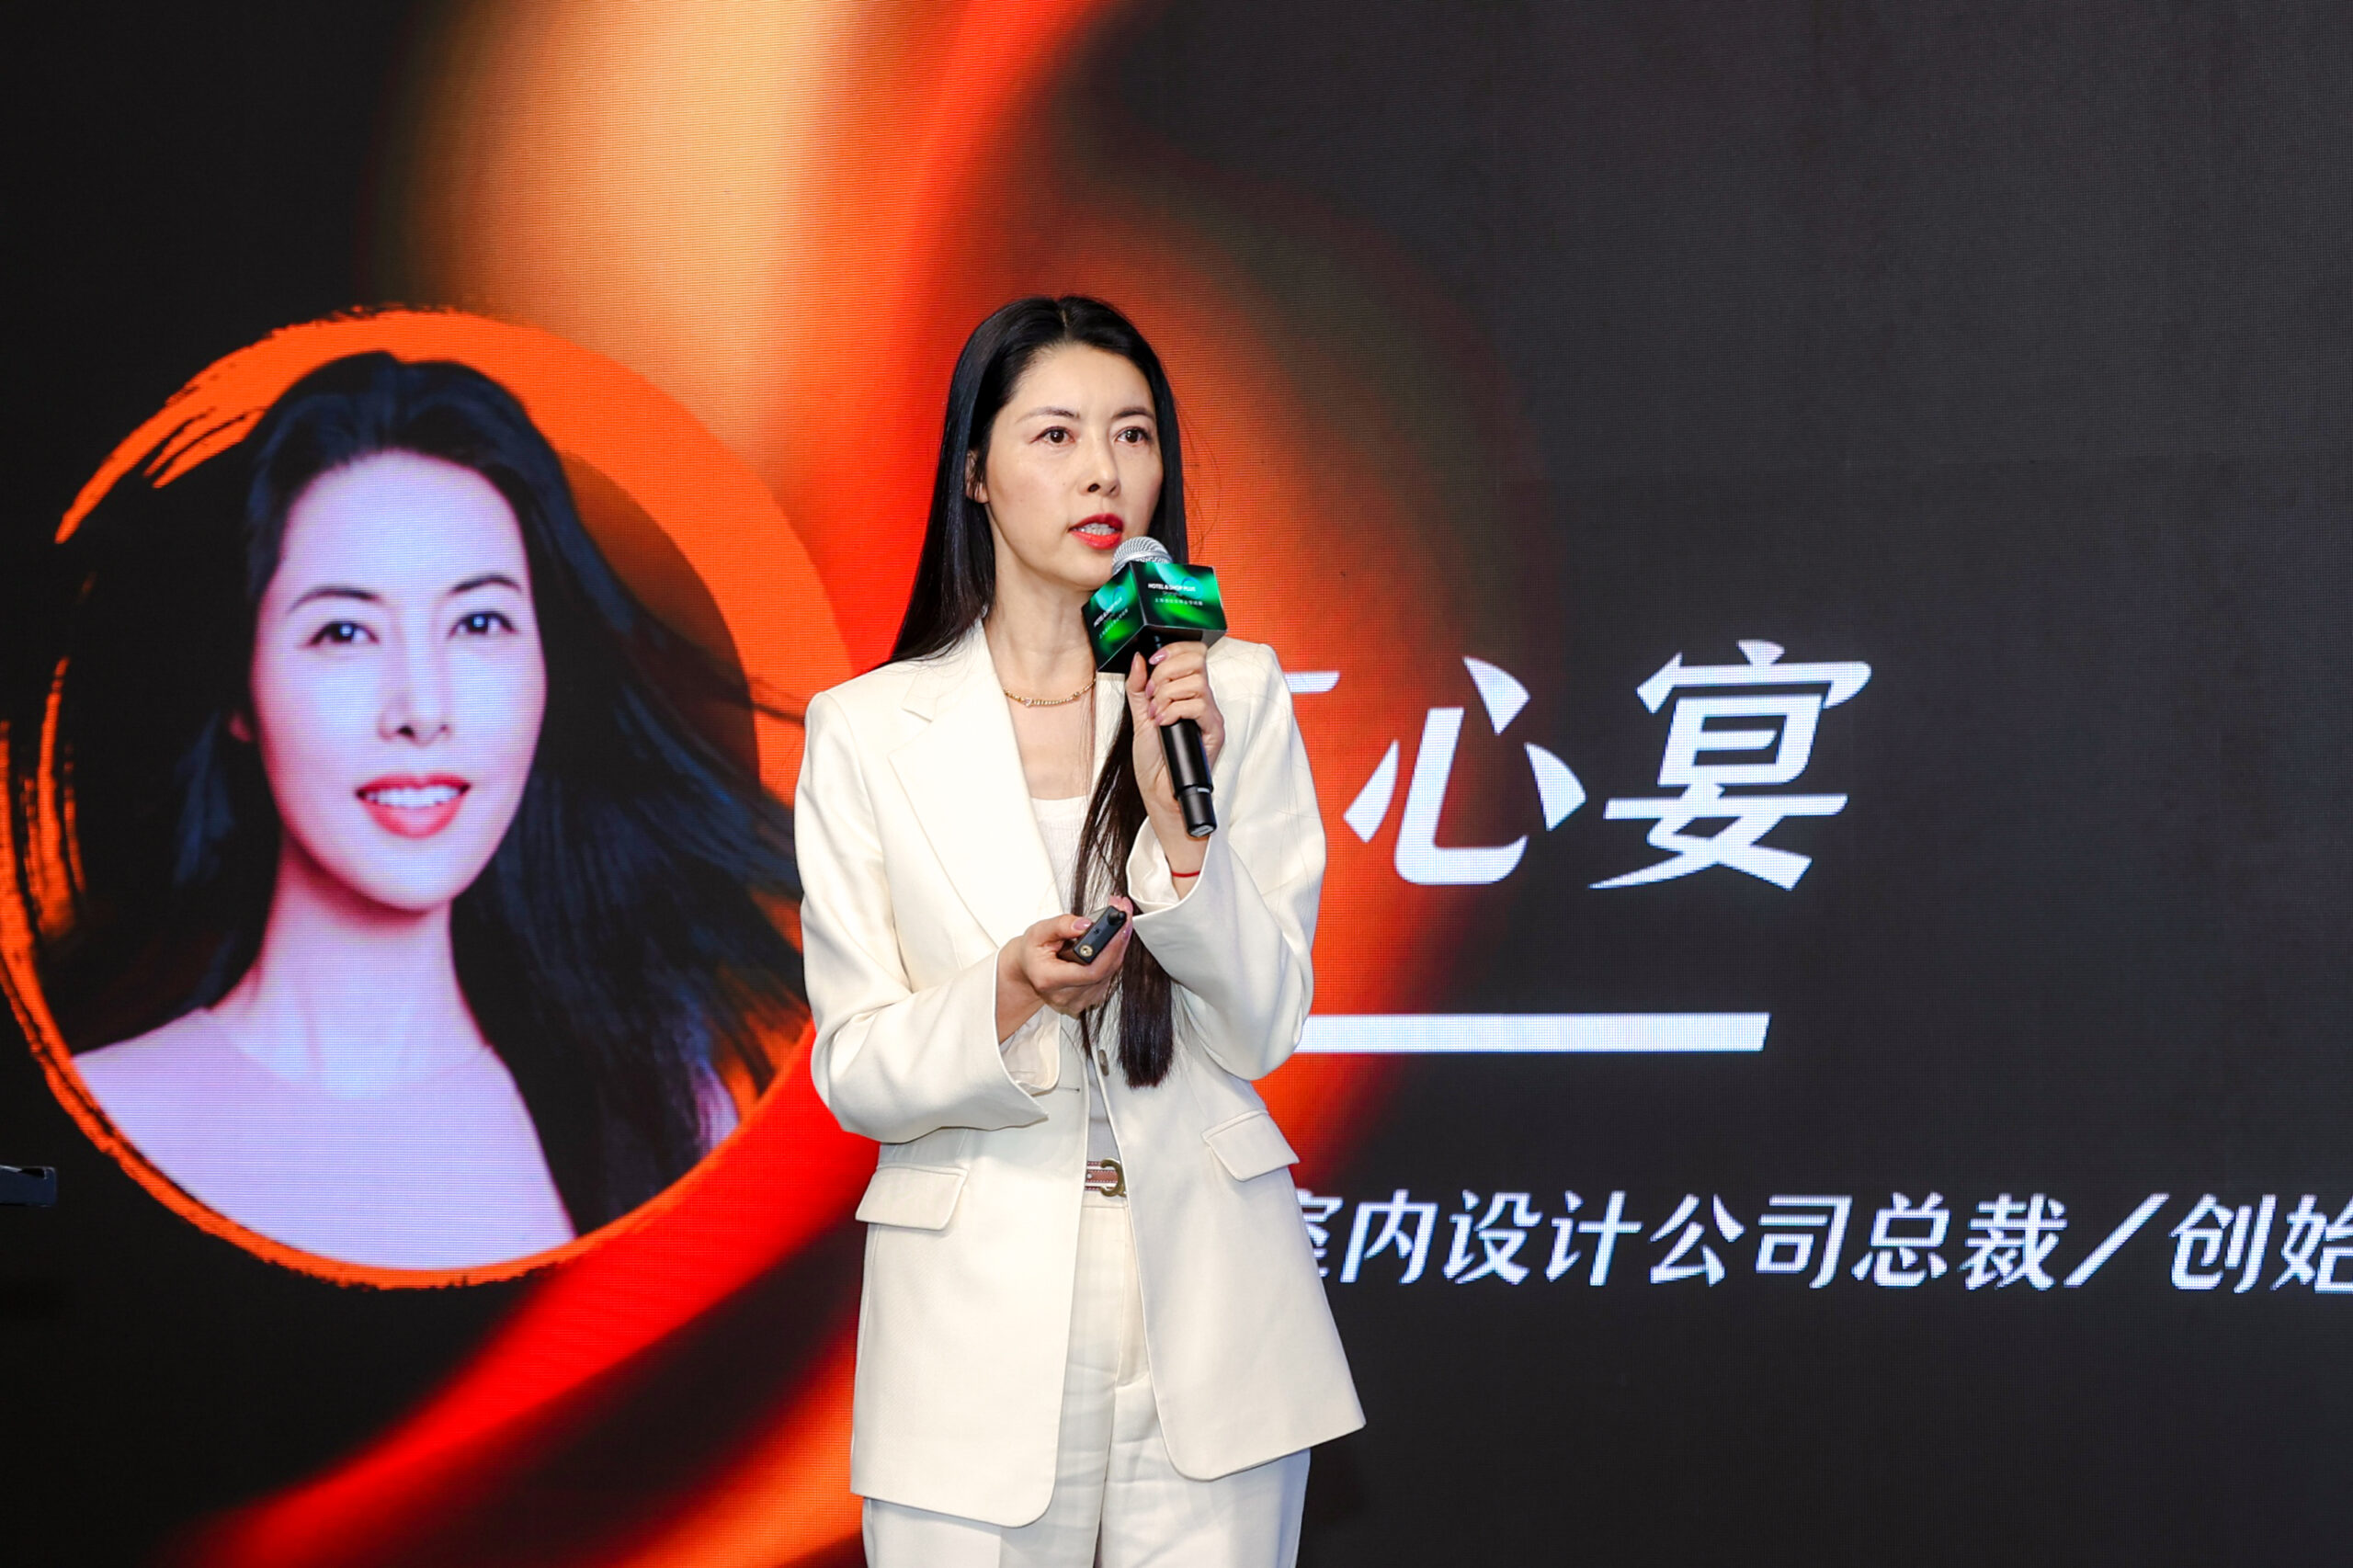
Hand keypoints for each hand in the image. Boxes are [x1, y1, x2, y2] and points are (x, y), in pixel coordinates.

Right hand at [996, 896, 1135, 1037]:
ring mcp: (1078, 1001)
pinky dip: (1112, 957)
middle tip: (1124, 916)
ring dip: (1117, 947)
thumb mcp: (1038, 932)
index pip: (1090, 971)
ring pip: (1109, 973)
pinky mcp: (1089, 998)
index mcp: (1050, 980)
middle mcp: (1065, 996)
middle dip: (1118, 940)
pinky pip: (1108, 976)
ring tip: (1118, 924)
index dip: (1110, 949)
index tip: (1120, 927)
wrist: (1027, 970)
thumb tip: (1084, 924)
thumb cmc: (1032, 953)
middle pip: (1104, 971)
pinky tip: (1111, 941)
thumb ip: (1060, 926)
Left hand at [1126, 644, 1223, 867]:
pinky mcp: (1214, 732)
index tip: (1152, 662)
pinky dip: (1175, 710)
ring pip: (1197, 682)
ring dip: (1168, 695)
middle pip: (1197, 660)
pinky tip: (1164, 723)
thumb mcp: (1139, 716)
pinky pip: (1199, 705)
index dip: (1174, 651)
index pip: (1193, 653)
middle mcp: (1203, 701)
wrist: (1158, 792)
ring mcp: (1210, 716)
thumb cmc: (1153, 761)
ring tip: (1156, 714)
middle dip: (1166, 672)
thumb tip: (1139, 658)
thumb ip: (1138, 686)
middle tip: (1152, 694)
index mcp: (1187, 693)